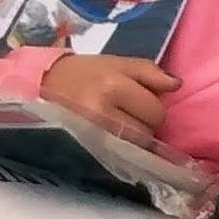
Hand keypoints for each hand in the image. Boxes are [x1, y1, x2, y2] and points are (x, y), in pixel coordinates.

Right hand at [38, 50, 177, 146]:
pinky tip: (114, 137)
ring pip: (135, 147)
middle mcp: (103, 112)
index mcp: (112, 85)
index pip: (155, 110)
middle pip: (147, 132)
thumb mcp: (115, 63)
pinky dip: (123, 148)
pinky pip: (120, 155)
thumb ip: (148, 71)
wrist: (41, 87)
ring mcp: (94, 135)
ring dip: (134, 138)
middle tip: (127, 113)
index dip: (151, 106)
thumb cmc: (82, 73)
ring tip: (118, 124)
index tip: (138, 100)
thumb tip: (177, 85)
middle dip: (144, 123)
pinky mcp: (88, 149)